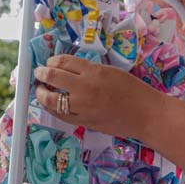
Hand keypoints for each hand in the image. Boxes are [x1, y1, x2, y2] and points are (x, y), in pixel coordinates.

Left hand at [33, 55, 165, 139]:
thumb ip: (90, 70)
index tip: (49, 62)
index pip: (64, 61)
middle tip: (39, 73)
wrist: (145, 114)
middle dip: (41, 73)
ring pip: (51, 99)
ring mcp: (82, 107)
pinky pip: (61, 115)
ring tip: (40, 90)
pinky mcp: (84, 122)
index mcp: (93, 72)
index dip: (52, 60)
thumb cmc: (133, 90)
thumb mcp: (111, 71)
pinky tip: (52, 105)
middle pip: (53, 76)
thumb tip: (70, 70)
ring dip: (41, 93)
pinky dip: (52, 109)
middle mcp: (84, 88)